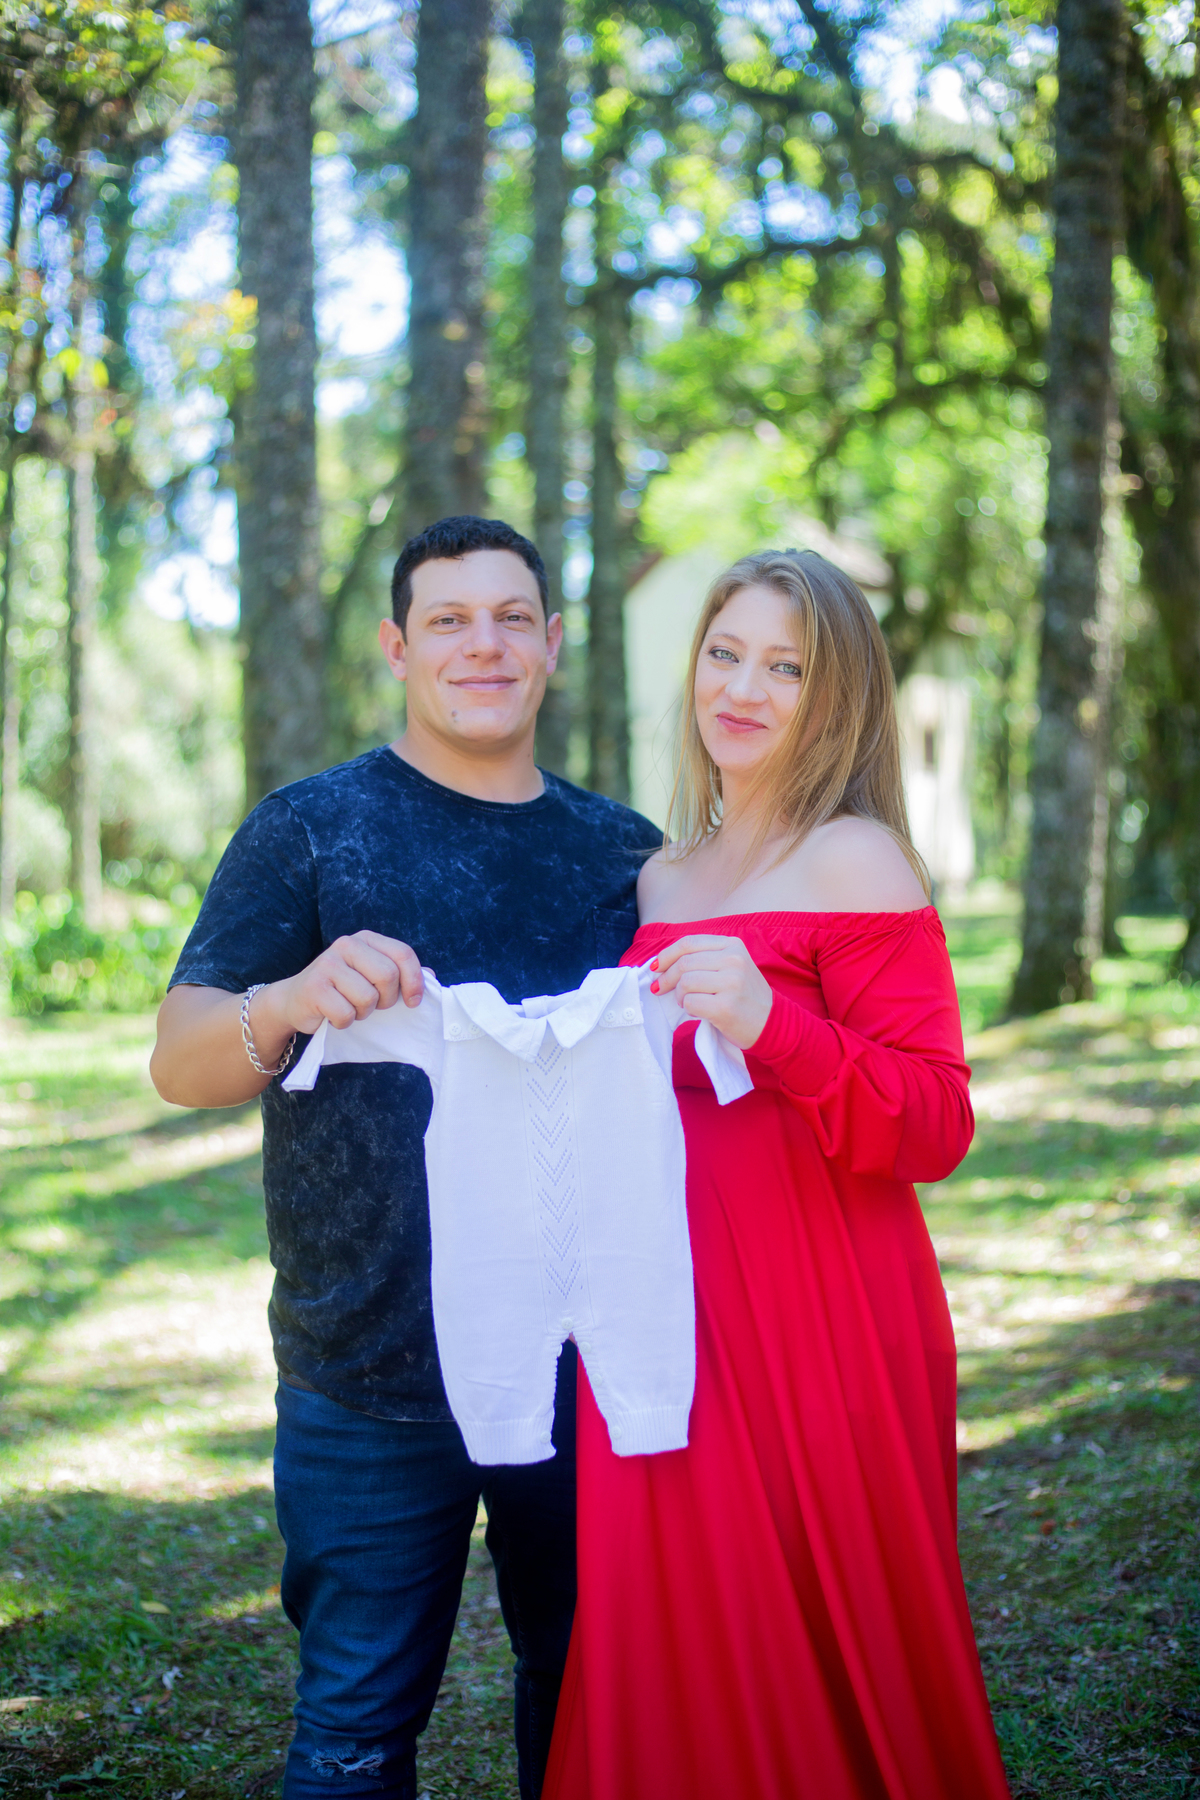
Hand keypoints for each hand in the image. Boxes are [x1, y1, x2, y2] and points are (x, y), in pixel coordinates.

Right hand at [254, 931, 424, 1042]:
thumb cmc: (341, 990)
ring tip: (350, 1007)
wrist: (294, 1001)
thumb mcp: (371, 977)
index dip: (414, 981)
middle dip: (386, 1000)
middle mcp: (346, 945)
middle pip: (388, 976)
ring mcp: (328, 964)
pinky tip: (334, 1015)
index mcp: (366, 939)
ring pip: (367, 997)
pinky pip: (346, 1013)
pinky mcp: (314, 987)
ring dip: (363, 1013)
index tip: (413, 1002)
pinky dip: (345, 1022)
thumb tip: (431, 976)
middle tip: (373, 1006)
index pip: (403, 954)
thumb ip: (400, 974)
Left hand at [650, 934, 772, 1049]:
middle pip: (683, 963)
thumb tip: (659, 964)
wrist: (773, 1023)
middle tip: (661, 990)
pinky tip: (699, 1012)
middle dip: (666, 978)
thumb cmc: (745, 996)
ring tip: (689, 1002)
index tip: (655, 967)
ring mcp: (732, 983)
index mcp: (733, 945)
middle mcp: (734, 960)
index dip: (666, 955)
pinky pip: (690, 1003)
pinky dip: (688, 1009)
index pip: (688, 943)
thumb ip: (703, 959)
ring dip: (679, 996)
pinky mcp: (726, 1007)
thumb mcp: (732, 966)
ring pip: (684, 983)